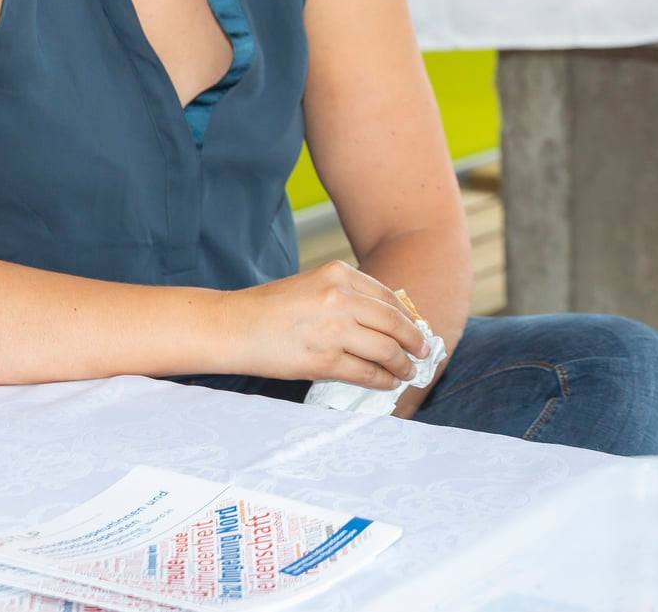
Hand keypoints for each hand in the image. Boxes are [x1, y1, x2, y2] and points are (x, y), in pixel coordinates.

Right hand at [225, 261, 427, 388]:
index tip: (418, 330)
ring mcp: (334, 329)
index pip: (389, 298)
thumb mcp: (313, 287)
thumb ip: (347, 296)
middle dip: (415, 341)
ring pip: (386, 350)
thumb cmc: (269, 309)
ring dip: (403, 365)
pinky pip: (366, 373)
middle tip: (425, 353)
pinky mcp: (324, 360)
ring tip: (408, 372)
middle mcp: (340, 297)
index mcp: (339, 274)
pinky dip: (383, 380)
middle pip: (395, 322)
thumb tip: (386, 321)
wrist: (231, 327)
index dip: (409, 317)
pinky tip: (389, 383)